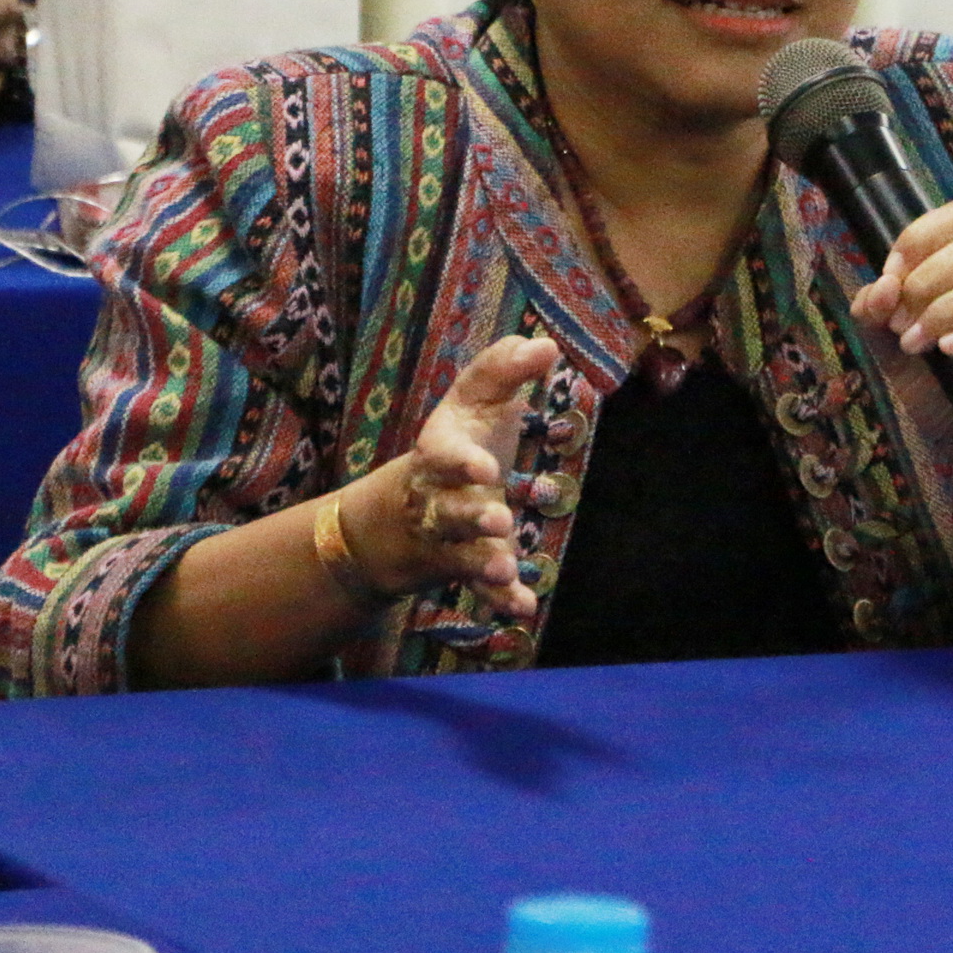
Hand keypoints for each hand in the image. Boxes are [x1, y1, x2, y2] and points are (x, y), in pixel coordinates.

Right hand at [349, 333, 562, 620]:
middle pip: (448, 510)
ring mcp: (448, 538)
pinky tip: (522, 609)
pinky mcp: (464, 568)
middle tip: (499, 517)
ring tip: (505, 565)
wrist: (407, 505)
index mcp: (439, 451)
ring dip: (481, 561)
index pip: (442, 454)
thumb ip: (504, 370)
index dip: (461, 462)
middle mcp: (438, 497)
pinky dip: (498, 599)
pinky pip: (478, 589)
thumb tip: (545, 344)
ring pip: (459, 553)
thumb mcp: (475, 398)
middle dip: (470, 515)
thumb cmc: (459, 439)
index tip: (486, 467)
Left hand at [848, 199, 952, 402]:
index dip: (921, 236)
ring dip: (943, 311)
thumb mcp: (893, 346)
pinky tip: (949, 351)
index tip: (889, 275)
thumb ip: (877, 313)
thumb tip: (881, 286)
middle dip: (926, 280)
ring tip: (915, 344)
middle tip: (898, 322)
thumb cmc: (941, 391)